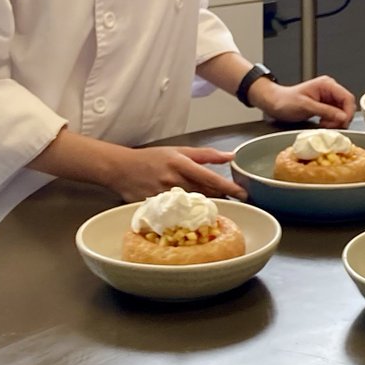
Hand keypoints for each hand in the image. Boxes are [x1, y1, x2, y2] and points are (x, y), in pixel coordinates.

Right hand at [111, 145, 245, 201]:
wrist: (121, 169)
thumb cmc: (152, 158)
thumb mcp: (179, 150)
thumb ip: (206, 154)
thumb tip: (231, 156)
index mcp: (181, 163)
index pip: (209, 177)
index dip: (227, 186)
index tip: (243, 193)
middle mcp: (173, 180)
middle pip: (203, 193)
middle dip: (221, 197)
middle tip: (236, 199)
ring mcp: (163, 196)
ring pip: (191, 204)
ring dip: (206, 206)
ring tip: (215, 205)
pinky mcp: (155, 207)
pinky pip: (176, 213)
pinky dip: (187, 213)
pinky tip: (192, 214)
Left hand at [251, 74, 356, 127]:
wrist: (274, 103)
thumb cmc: (285, 101)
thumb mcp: (306, 106)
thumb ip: (326, 111)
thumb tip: (343, 117)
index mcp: (326, 84)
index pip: (347, 97)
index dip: (348, 111)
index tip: (344, 123)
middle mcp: (329, 89)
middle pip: (346, 105)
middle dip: (341, 118)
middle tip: (333, 127)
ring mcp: (327, 97)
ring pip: (341, 111)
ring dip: (336, 121)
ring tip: (325, 125)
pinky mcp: (324, 105)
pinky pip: (335, 114)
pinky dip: (331, 121)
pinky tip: (323, 124)